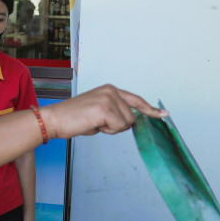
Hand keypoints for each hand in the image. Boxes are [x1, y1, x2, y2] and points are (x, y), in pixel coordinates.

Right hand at [40, 86, 166, 138]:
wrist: (55, 119)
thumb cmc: (74, 118)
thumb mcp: (98, 111)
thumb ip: (114, 112)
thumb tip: (129, 123)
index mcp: (110, 89)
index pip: (136, 100)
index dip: (150, 109)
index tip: (163, 115)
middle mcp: (111, 91)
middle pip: (132, 117)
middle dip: (118, 126)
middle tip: (98, 123)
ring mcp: (109, 99)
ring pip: (126, 124)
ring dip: (111, 129)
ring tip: (93, 123)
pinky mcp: (104, 109)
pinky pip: (117, 127)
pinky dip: (106, 131)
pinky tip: (92, 124)